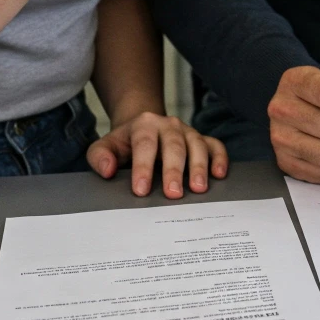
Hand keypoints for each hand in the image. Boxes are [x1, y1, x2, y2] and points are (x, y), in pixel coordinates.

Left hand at [87, 111, 227, 196]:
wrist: (143, 127)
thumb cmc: (124, 144)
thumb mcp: (105, 146)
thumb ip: (100, 156)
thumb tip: (108, 170)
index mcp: (144, 124)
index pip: (144, 144)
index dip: (143, 166)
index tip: (141, 190)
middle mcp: (168, 125)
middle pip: (174, 145)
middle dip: (174, 170)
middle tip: (173, 194)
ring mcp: (188, 131)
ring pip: (197, 144)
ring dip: (199, 166)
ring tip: (198, 189)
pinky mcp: (202, 139)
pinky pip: (215, 145)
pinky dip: (220, 158)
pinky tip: (219, 174)